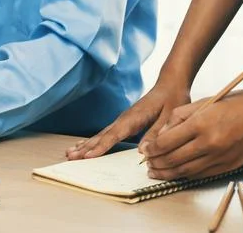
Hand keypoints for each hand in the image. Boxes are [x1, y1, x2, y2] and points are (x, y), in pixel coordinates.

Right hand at [66, 83, 189, 159]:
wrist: (170, 84)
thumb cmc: (172, 99)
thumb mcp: (170, 117)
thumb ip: (156, 133)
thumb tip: (142, 152)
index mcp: (134, 117)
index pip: (114, 134)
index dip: (101, 147)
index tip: (87, 156)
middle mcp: (124, 118)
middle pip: (101, 135)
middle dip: (85, 147)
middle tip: (70, 157)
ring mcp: (122, 120)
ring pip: (100, 134)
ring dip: (85, 144)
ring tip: (69, 153)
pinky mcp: (124, 122)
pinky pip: (105, 133)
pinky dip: (93, 141)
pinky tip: (84, 145)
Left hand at [143, 85, 242, 179]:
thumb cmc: (235, 102)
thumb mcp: (203, 102)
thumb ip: (178, 118)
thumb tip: (160, 136)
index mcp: (201, 124)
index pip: (167, 142)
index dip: (152, 149)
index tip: (144, 151)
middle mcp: (210, 143)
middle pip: (174, 160)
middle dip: (157, 164)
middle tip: (147, 165)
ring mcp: (221, 156)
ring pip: (187, 171)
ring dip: (168, 173)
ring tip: (157, 172)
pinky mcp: (230, 165)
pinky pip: (202, 174)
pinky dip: (187, 175)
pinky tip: (178, 173)